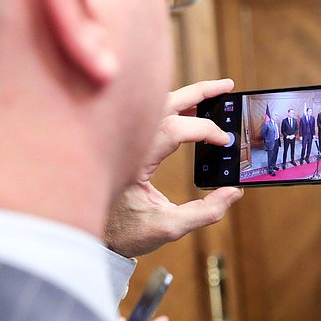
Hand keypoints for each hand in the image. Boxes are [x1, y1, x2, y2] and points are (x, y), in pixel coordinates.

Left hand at [104, 80, 243, 256]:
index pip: (175, 129)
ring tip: (216, 95)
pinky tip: (193, 113)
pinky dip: (176, 110)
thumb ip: (204, 212)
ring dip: (188, 97)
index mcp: (134, 159)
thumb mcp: (167, 228)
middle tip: (229, 86)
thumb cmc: (122, 232)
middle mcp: (128, 143)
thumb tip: (232, 192)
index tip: (225, 141)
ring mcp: (126, 141)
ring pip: (158, 106)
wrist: (88, 235)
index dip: (205, 130)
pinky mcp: (127, 144)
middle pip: (165, 102)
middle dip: (199, 92)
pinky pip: (153, 117)